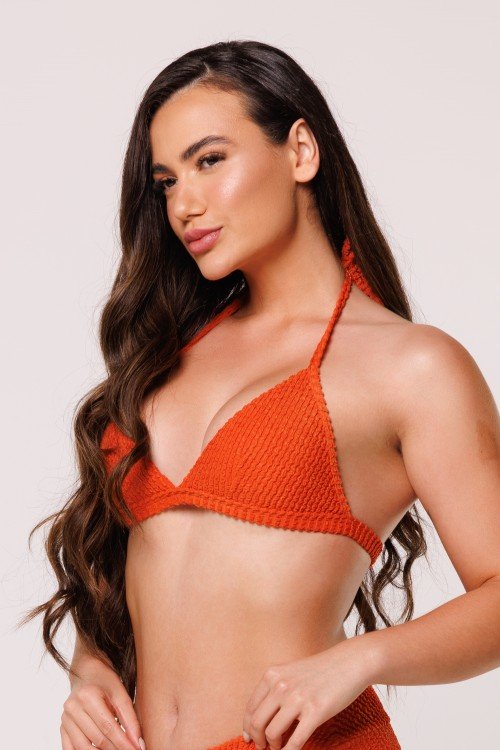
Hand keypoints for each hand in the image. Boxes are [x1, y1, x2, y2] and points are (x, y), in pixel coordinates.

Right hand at [60, 654, 144, 749]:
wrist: (86, 673)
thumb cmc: (105, 681)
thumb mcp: (120, 693)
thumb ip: (130, 717)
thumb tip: (138, 742)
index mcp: (88, 696)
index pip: (109, 727)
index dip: (124, 742)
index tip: (137, 749)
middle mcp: (73, 708)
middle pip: (97, 738)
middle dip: (115, 749)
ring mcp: (65, 719)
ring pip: (83, 747)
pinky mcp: (62, 727)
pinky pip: (70, 748)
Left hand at [242, 638, 372, 749]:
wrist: (350, 662)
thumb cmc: (321, 670)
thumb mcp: (291, 672)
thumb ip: (276, 689)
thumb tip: (263, 716)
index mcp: (273, 675)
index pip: (250, 707)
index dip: (248, 727)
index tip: (249, 737)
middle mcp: (281, 686)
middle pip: (257, 722)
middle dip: (258, 740)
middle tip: (263, 747)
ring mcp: (298, 699)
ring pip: (272, 733)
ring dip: (273, 747)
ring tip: (278, 749)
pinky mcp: (315, 711)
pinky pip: (295, 741)